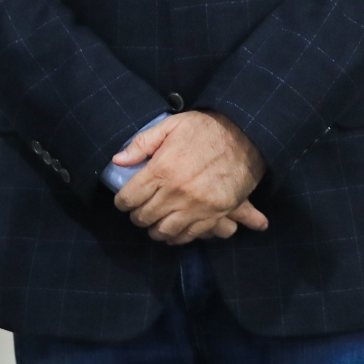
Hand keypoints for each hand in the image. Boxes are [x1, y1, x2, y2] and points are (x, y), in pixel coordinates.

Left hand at [111, 111, 268, 243]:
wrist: (245, 136)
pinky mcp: (216, 214)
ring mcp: (197, 206)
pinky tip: (172, 234)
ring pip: (166, 230)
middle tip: (137, 213)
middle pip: (146, 216)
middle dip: (137, 217)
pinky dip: (179, 237)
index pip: (130, 197)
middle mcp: (177, 192)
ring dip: (156, 231)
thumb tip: (117, 160)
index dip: (122, 203)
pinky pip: (192, 234)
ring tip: (152, 226)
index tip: (122, 203)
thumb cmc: (204, 129)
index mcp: (162, 169)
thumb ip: (141, 144)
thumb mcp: (169, 126)